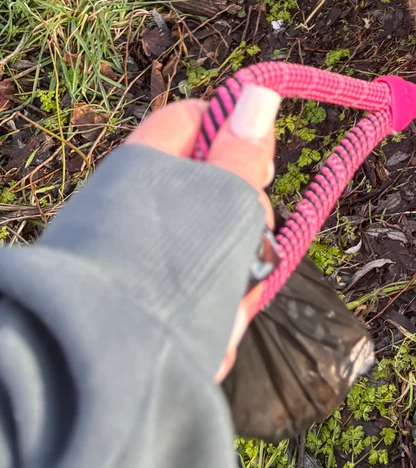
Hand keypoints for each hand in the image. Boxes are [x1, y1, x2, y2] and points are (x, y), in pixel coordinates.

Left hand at [126, 86, 280, 380]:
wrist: (102, 374)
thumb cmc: (170, 276)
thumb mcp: (223, 204)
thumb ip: (242, 154)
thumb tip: (258, 93)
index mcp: (146, 164)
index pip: (195, 118)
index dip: (235, 133)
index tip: (261, 168)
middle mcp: (133, 207)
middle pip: (210, 193)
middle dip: (241, 229)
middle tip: (248, 255)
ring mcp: (131, 258)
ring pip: (204, 254)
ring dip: (228, 284)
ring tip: (226, 317)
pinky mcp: (134, 307)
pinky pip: (184, 298)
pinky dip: (204, 320)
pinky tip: (210, 343)